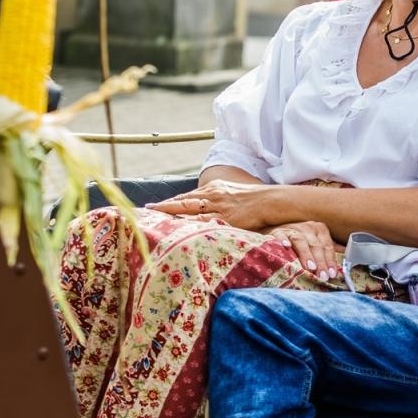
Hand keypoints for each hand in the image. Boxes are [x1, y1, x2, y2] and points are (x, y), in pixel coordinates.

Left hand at [148, 179, 286, 231]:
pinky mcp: (226, 218)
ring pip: (189, 210)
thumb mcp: (232, 195)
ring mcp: (218, 206)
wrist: (271, 200)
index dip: (170, 202)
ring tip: (156, 220)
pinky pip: (204, 221)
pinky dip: (189, 224)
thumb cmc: (254, 200)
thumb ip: (218, 201)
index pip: (186, 196)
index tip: (154, 206)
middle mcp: (212, 195)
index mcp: (213, 189)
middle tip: (147, 210)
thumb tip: (205, 212)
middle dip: (163, 206)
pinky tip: (177, 228)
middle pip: (182, 201)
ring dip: (171, 214)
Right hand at [264, 220, 339, 280]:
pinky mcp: (277, 231)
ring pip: (300, 241)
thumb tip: (348, 257)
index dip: (330, 260)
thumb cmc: (300, 240)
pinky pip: (280, 235)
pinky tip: (286, 247)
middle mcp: (307, 227)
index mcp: (319, 229)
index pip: (327, 246)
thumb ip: (330, 249)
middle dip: (320, 262)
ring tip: (310, 268)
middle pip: (316, 245)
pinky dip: (283, 240)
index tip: (332, 274)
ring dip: (306, 254)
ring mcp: (292, 228)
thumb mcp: (316, 242)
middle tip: (323, 276)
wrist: (276, 231)